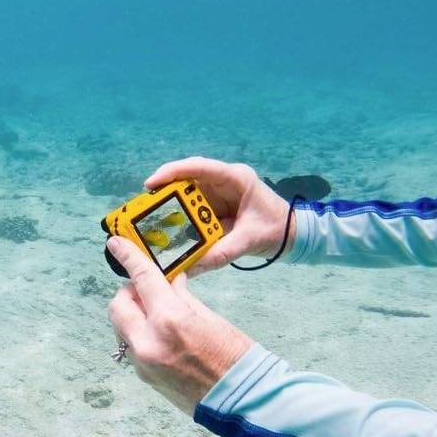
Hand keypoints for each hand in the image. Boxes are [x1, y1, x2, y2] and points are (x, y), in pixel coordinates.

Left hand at [106, 236, 252, 414]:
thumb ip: (181, 297)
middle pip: (118, 305)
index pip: (141, 279)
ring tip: (158, 312)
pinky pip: (132, 346)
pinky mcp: (145, 377)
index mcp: (169, 320)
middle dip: (129, 292)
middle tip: (148, 289)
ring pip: (121, 327)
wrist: (243, 402)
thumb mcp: (210, 317)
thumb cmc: (236, 356)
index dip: (128, 256)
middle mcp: (147, 342)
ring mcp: (143, 363)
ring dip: (133, 314)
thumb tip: (168, 283)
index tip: (116, 243)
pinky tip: (162, 334)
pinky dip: (140, 333)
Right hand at [145, 157, 294, 275]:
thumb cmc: (276, 229)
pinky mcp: (216, 205)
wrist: (292, 234)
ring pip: (188, 192)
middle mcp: (224, 181)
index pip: (199, 167)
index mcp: (235, 178)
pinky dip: (180, 216)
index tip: (151, 184)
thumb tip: (190, 268)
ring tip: (150, 218)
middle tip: (144, 207)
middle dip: (165, 190)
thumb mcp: (248, 241)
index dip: (173, 172)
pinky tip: (167, 228)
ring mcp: (219, 192)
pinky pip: (193, 207)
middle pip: (188, 178)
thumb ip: (220, 254)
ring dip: (170, 204)